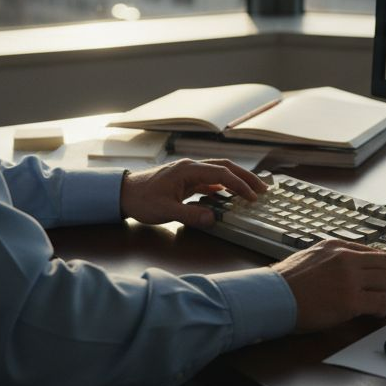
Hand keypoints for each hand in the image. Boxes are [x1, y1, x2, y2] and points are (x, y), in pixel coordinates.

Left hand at [119, 158, 266, 227]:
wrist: (122, 193)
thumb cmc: (141, 200)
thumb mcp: (165, 211)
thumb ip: (190, 215)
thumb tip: (213, 218)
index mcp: (188, 170)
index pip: (222, 173)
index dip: (240, 184)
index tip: (253, 197)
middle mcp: (191, 167)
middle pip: (225, 166)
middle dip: (246, 177)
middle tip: (263, 189)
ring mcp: (189, 173)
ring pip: (219, 171)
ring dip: (236, 180)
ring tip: (252, 191)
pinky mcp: (186, 180)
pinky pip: (210, 180)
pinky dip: (224, 186)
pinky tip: (230, 196)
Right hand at [273, 239, 385, 331]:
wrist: (271, 296)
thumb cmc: (285, 283)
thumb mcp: (309, 258)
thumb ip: (331, 260)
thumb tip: (348, 271)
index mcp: (336, 246)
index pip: (374, 252)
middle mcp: (345, 258)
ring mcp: (348, 278)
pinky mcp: (349, 300)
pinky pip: (379, 302)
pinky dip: (384, 309)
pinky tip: (379, 314)